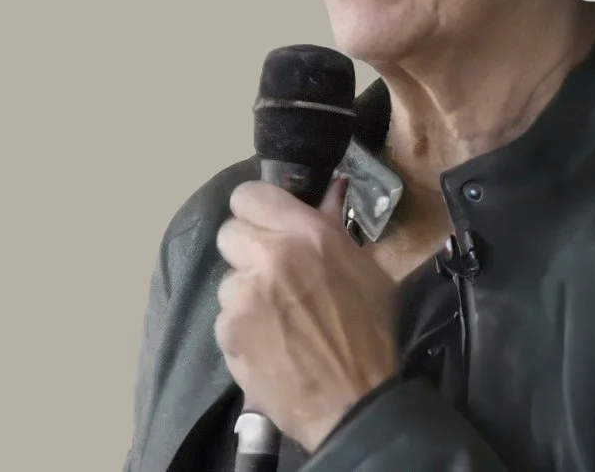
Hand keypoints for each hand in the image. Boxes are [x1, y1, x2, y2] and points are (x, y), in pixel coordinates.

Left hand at [214, 177, 398, 452]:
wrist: (354, 403)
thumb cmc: (369, 333)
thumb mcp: (364, 270)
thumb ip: (334, 227)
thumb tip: (329, 191)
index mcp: (306, 232)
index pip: (248, 194)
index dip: (255, 210)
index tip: (264, 224)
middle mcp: (270, 255)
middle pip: (229, 232)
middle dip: (247, 250)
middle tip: (269, 273)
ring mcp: (245, 294)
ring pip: (227, 279)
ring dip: (245, 294)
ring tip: (274, 318)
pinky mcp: (229, 331)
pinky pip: (225, 317)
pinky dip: (241, 329)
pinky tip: (267, 344)